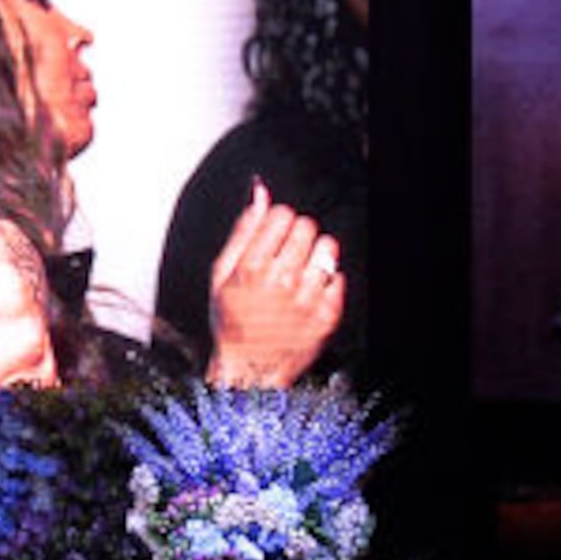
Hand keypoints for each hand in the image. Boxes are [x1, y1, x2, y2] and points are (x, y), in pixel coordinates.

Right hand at [201, 180, 342, 386]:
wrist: (249, 368)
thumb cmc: (232, 320)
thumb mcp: (222, 273)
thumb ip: (243, 229)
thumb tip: (260, 191)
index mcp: (252, 267)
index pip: (282, 214)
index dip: (277, 223)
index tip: (273, 237)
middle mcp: (281, 281)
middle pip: (306, 227)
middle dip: (296, 236)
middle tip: (285, 258)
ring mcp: (307, 299)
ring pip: (328, 248)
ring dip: (315, 255)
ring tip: (300, 274)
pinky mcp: (327, 315)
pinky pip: (338, 278)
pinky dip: (325, 284)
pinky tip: (308, 295)